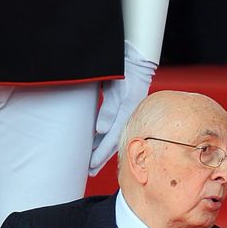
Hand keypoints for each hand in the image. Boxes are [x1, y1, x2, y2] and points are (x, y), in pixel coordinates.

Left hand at [88, 41, 156, 174]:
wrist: (137, 56)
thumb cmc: (125, 68)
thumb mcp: (116, 86)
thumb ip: (108, 108)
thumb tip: (100, 130)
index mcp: (127, 112)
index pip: (112, 139)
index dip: (100, 154)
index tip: (90, 165)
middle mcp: (128, 114)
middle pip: (114, 141)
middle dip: (101, 157)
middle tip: (89, 172)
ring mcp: (127, 112)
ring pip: (113, 135)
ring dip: (103, 149)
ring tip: (93, 163)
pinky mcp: (124, 107)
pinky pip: (115, 127)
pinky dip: (106, 137)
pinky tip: (99, 141)